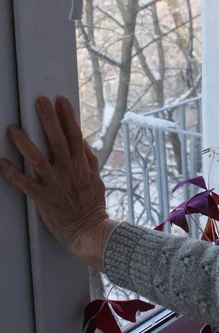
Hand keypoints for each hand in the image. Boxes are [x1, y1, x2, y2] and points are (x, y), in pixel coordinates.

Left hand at [0, 96, 117, 270]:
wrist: (90, 231)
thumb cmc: (93, 207)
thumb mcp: (95, 178)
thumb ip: (87, 159)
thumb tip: (81, 141)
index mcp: (81, 165)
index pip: (74, 136)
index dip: (68, 117)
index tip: (61, 101)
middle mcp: (68, 171)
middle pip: (57, 140)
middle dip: (48, 119)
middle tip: (40, 102)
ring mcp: (55, 184)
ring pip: (37, 159)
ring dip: (24, 143)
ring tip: (13, 129)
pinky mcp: (43, 199)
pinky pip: (25, 184)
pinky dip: (13, 173)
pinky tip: (2, 162)